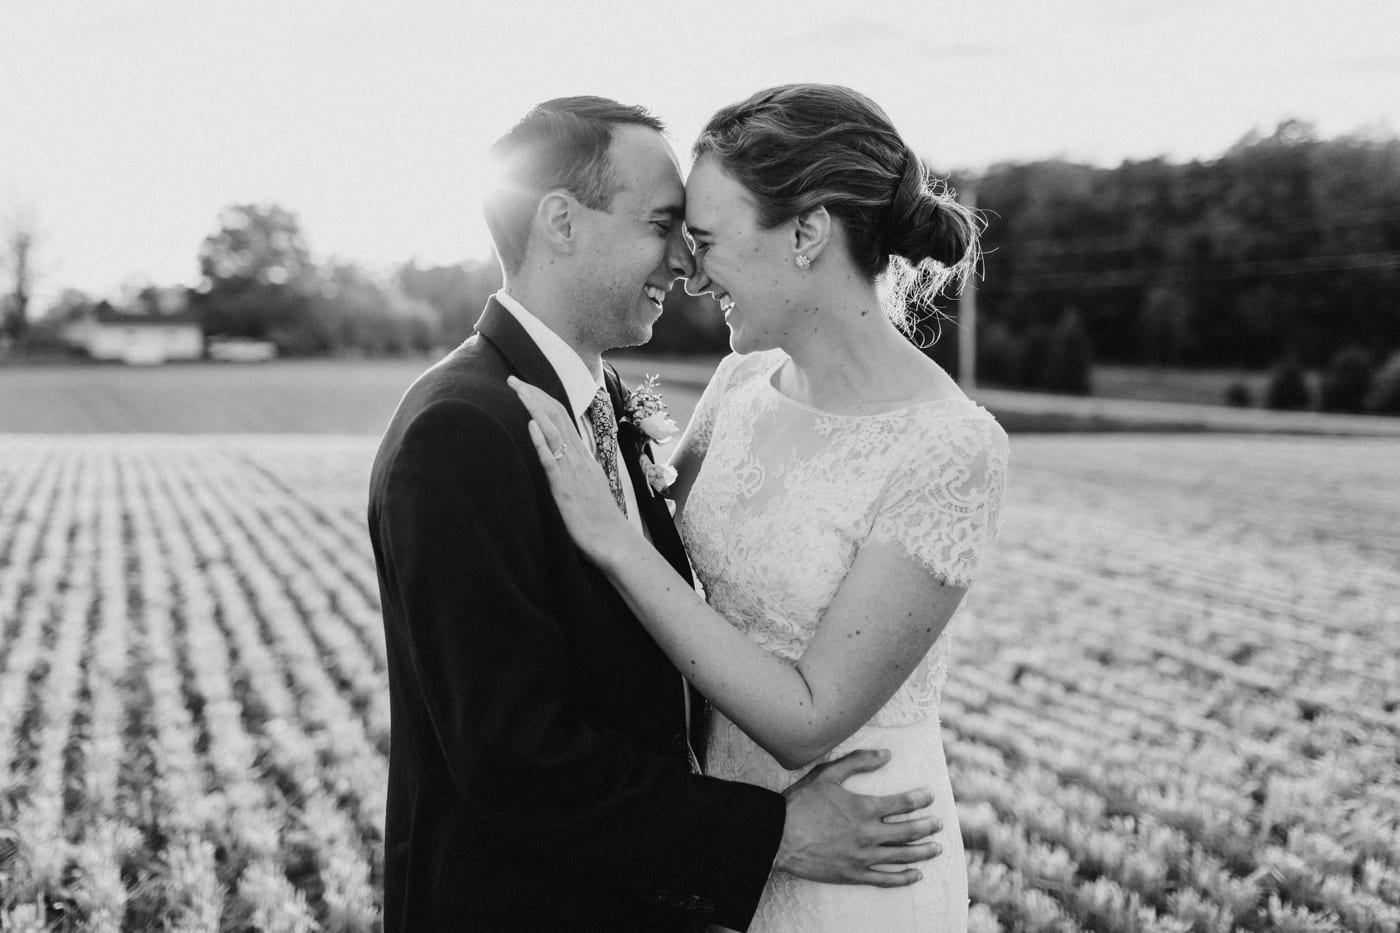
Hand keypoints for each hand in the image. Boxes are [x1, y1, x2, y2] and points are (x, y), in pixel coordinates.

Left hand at [508, 376, 634, 565]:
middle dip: (533, 395)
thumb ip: (574, 468)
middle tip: (512, 378)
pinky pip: (552, 461)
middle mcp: (579, 458)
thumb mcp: (586, 486)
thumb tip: (561, 455)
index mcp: (583, 456)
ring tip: (518, 390)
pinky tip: (530, 425)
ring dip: (534, 408)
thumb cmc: (600, 518)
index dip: (542, 399)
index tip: (524, 386)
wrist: (615, 542)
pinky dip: (541, 441)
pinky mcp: (566, 489)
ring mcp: (573, 472)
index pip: (562, 418)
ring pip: (553, 431)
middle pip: (556, 417)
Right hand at [776, 749, 940, 886]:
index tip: (930, 797)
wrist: (778, 836)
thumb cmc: (801, 803)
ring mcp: (862, 857)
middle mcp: (868, 834)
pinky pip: (885, 879)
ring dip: (923, 852)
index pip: (903, 804)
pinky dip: (904, 878)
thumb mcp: (827, 774)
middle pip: (908, 831)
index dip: (920, 799)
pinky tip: (916, 874)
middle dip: (927, 826)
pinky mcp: (853, 874)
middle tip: (938, 824)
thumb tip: (886, 755)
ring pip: (901, 856)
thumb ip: (858, 761)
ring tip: (937, 848)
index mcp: (864, 808)